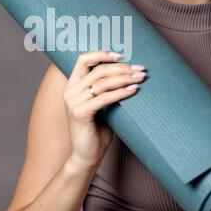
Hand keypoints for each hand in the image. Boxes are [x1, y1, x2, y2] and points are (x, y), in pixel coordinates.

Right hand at [63, 50, 145, 166]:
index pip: (83, 60)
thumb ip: (106, 89)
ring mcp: (73, 102)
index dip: (101, 54)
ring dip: (124, 78)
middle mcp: (69, 91)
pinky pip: (104, 98)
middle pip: (97, 70)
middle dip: (121, 68)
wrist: (86, 156)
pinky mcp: (80, 113)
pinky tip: (134, 90)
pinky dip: (120, 93)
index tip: (121, 55)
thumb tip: (129, 72)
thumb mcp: (100, 105)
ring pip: (102, 83)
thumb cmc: (97, 130)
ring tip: (140, 78)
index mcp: (72, 85)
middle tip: (140, 69)